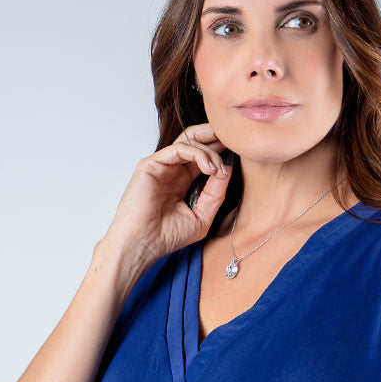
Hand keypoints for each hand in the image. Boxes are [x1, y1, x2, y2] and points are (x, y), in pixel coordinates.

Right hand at [101, 123, 232, 267]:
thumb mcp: (201, 217)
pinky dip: (198, 154)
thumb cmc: (166, 237)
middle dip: (214, 136)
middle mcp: (171, 170)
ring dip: (209, 151)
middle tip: (232, 139)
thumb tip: (227, 170)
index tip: (238, 153)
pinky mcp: (151, 164)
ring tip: (218, 169)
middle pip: (194, 140)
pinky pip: (179, 149)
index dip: (219, 151)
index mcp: (181, 181)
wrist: (143, 245)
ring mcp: (160, 166)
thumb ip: (215, 194)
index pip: (201, 157)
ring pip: (188, 141)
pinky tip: (209, 168)